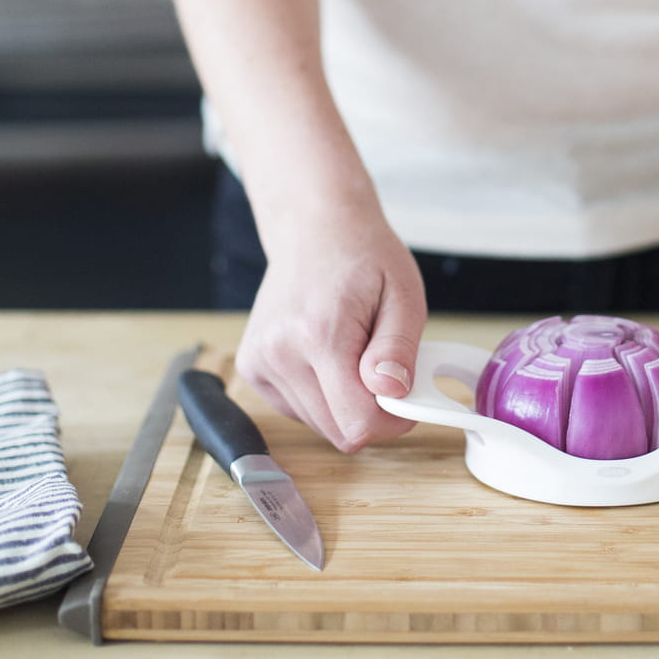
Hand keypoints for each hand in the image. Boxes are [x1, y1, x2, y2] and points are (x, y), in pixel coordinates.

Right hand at [235, 197, 427, 451]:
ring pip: (317, 424)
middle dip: (370, 412)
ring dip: (344, 402)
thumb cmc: (364, 256)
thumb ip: (398, 347)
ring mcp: (259, 362)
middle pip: (336, 431)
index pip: (356, 423)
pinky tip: (328, 353)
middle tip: (385, 369)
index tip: (407, 395)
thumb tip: (393, 393)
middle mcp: (280, 354)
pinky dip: (321, 394)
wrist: (314, 227)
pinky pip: (297, 409)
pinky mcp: (251, 367)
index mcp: (320, 335)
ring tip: (354, 351)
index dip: (392, 420)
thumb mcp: (403, 293)